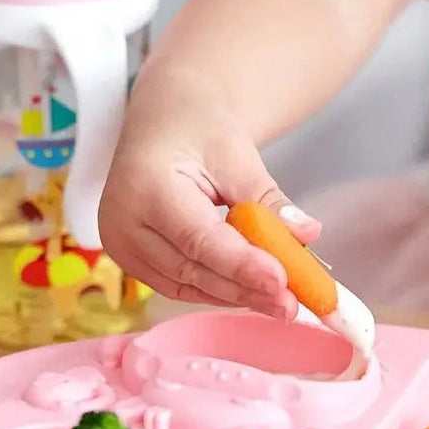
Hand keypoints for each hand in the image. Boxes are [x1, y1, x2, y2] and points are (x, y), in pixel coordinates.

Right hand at [99, 76, 320, 320]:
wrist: (166, 125)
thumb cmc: (200, 132)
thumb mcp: (239, 156)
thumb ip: (269, 199)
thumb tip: (308, 233)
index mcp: (146, 186)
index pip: (199, 238)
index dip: (242, 265)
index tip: (282, 281)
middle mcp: (123, 221)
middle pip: (193, 269)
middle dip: (246, 289)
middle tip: (293, 303)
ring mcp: (121, 246)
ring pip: (187, 285)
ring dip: (237, 296)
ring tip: (282, 303)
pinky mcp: (131, 260)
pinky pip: (179, 285)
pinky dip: (219, 291)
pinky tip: (253, 294)